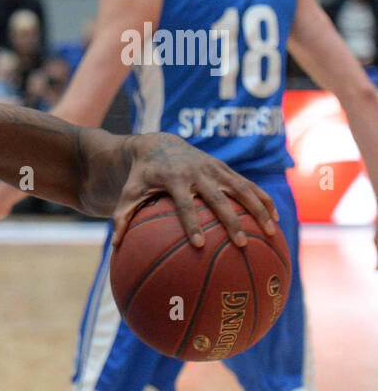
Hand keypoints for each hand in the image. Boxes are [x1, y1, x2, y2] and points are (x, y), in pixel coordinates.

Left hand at [110, 133, 278, 249]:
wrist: (159, 144)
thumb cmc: (142, 176)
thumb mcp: (128, 193)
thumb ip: (121, 217)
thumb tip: (115, 245)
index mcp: (174, 179)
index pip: (184, 205)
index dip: (192, 224)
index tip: (200, 244)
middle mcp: (198, 172)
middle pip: (219, 199)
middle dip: (231, 221)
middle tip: (241, 243)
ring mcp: (216, 169)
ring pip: (243, 190)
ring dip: (259, 210)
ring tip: (272, 233)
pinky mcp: (226, 169)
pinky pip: (250, 185)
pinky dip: (264, 200)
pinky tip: (276, 220)